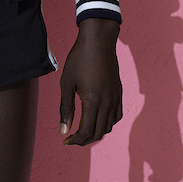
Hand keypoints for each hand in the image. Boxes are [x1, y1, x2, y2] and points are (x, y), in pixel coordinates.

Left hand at [59, 18, 122, 145]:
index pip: (86, 131)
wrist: (99, 40)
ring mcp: (115, 98)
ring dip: (96, 133)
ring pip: (109, 126)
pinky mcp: (119, 93)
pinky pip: (116, 116)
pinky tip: (96, 119)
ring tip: (82, 130)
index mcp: (93, 100)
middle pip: (98, 132)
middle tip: (71, 138)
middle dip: (84, 140)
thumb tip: (63, 131)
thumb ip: (65, 108)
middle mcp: (107, 102)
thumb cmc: (79, 59)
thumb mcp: (66, 83)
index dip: (75, 140)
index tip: (65, 140)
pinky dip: (106, 123)